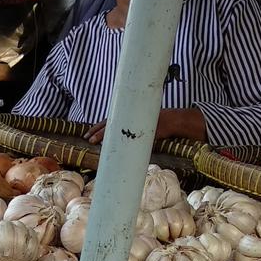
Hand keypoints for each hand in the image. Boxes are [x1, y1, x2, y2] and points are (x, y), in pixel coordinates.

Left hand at [86, 108, 207, 144]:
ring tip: (92, 140)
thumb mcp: (142, 125)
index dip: (98, 127)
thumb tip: (124, 141)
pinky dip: (117, 140)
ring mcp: (133, 122)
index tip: (89, 133)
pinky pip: (125, 136)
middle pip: (108, 124)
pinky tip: (109, 145)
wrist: (173, 120)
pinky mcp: (139, 130)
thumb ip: (132, 130)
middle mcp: (129, 118)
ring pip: (114, 128)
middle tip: (87, 137)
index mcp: (128, 116)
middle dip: (96, 131)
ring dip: (102, 134)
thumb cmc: (158, 124)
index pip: (109, 121)